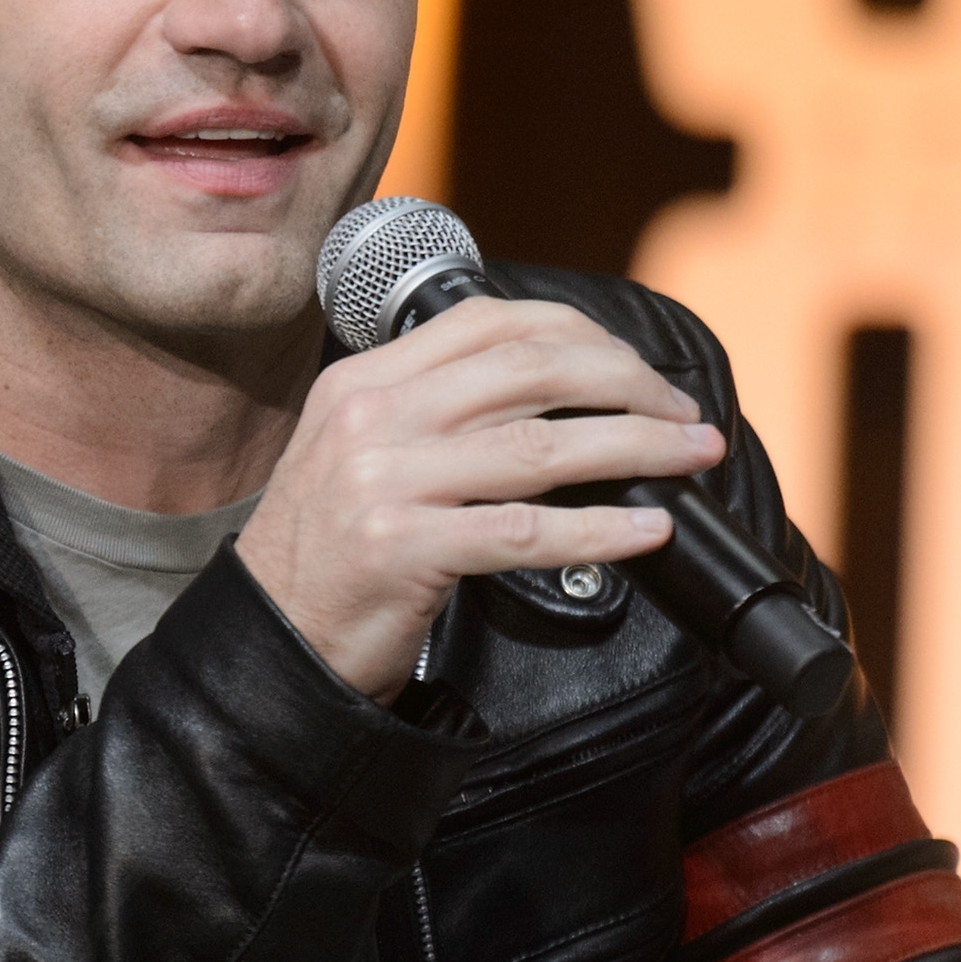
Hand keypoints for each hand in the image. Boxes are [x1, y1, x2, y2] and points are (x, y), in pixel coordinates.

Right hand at [236, 298, 720, 701]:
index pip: (489, 321)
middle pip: (529, 369)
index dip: (581, 334)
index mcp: (364, 379)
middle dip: (628, 383)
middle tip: (683, 412)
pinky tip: (646, 530)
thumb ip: (433, 411)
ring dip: (637, 446)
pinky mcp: (402, 548)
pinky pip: (526, 532)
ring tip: (691, 455)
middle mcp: (371, 417)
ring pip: (541, 445)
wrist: (270, 640)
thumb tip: (560, 397)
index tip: (635, 365)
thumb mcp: (359, 452)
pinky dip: (601, 530)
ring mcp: (384, 480)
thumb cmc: (327, 553)